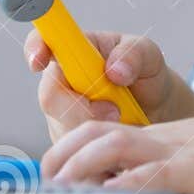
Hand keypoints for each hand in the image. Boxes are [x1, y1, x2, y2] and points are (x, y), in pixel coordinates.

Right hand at [24, 27, 184, 142]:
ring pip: (62, 127)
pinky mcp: (67, 143)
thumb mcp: (149, 56)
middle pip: (50, 96)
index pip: (42, 43)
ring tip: (121, 119)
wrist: (158, 113)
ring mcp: (60, 115)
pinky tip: (115, 135)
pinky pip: (72, 151)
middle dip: (81, 108)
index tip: (40, 61)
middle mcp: (61, 82)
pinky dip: (96, 146)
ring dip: (94, 128)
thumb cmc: (147, 77)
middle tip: (114, 111)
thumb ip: (134, 54)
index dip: (35, 49)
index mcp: (76, 51)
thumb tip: (114, 70)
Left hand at [40, 114, 193, 193]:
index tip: (49, 172)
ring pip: (112, 146)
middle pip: (96, 132)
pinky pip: (149, 174)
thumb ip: (169, 175)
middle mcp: (160, 140)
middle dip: (61, 155)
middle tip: (41, 182)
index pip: (102, 131)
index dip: (69, 146)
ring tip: (57, 188)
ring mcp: (175, 153)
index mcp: (160, 138)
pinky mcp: (193, 171)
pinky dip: (123, 185)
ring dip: (78, 166)